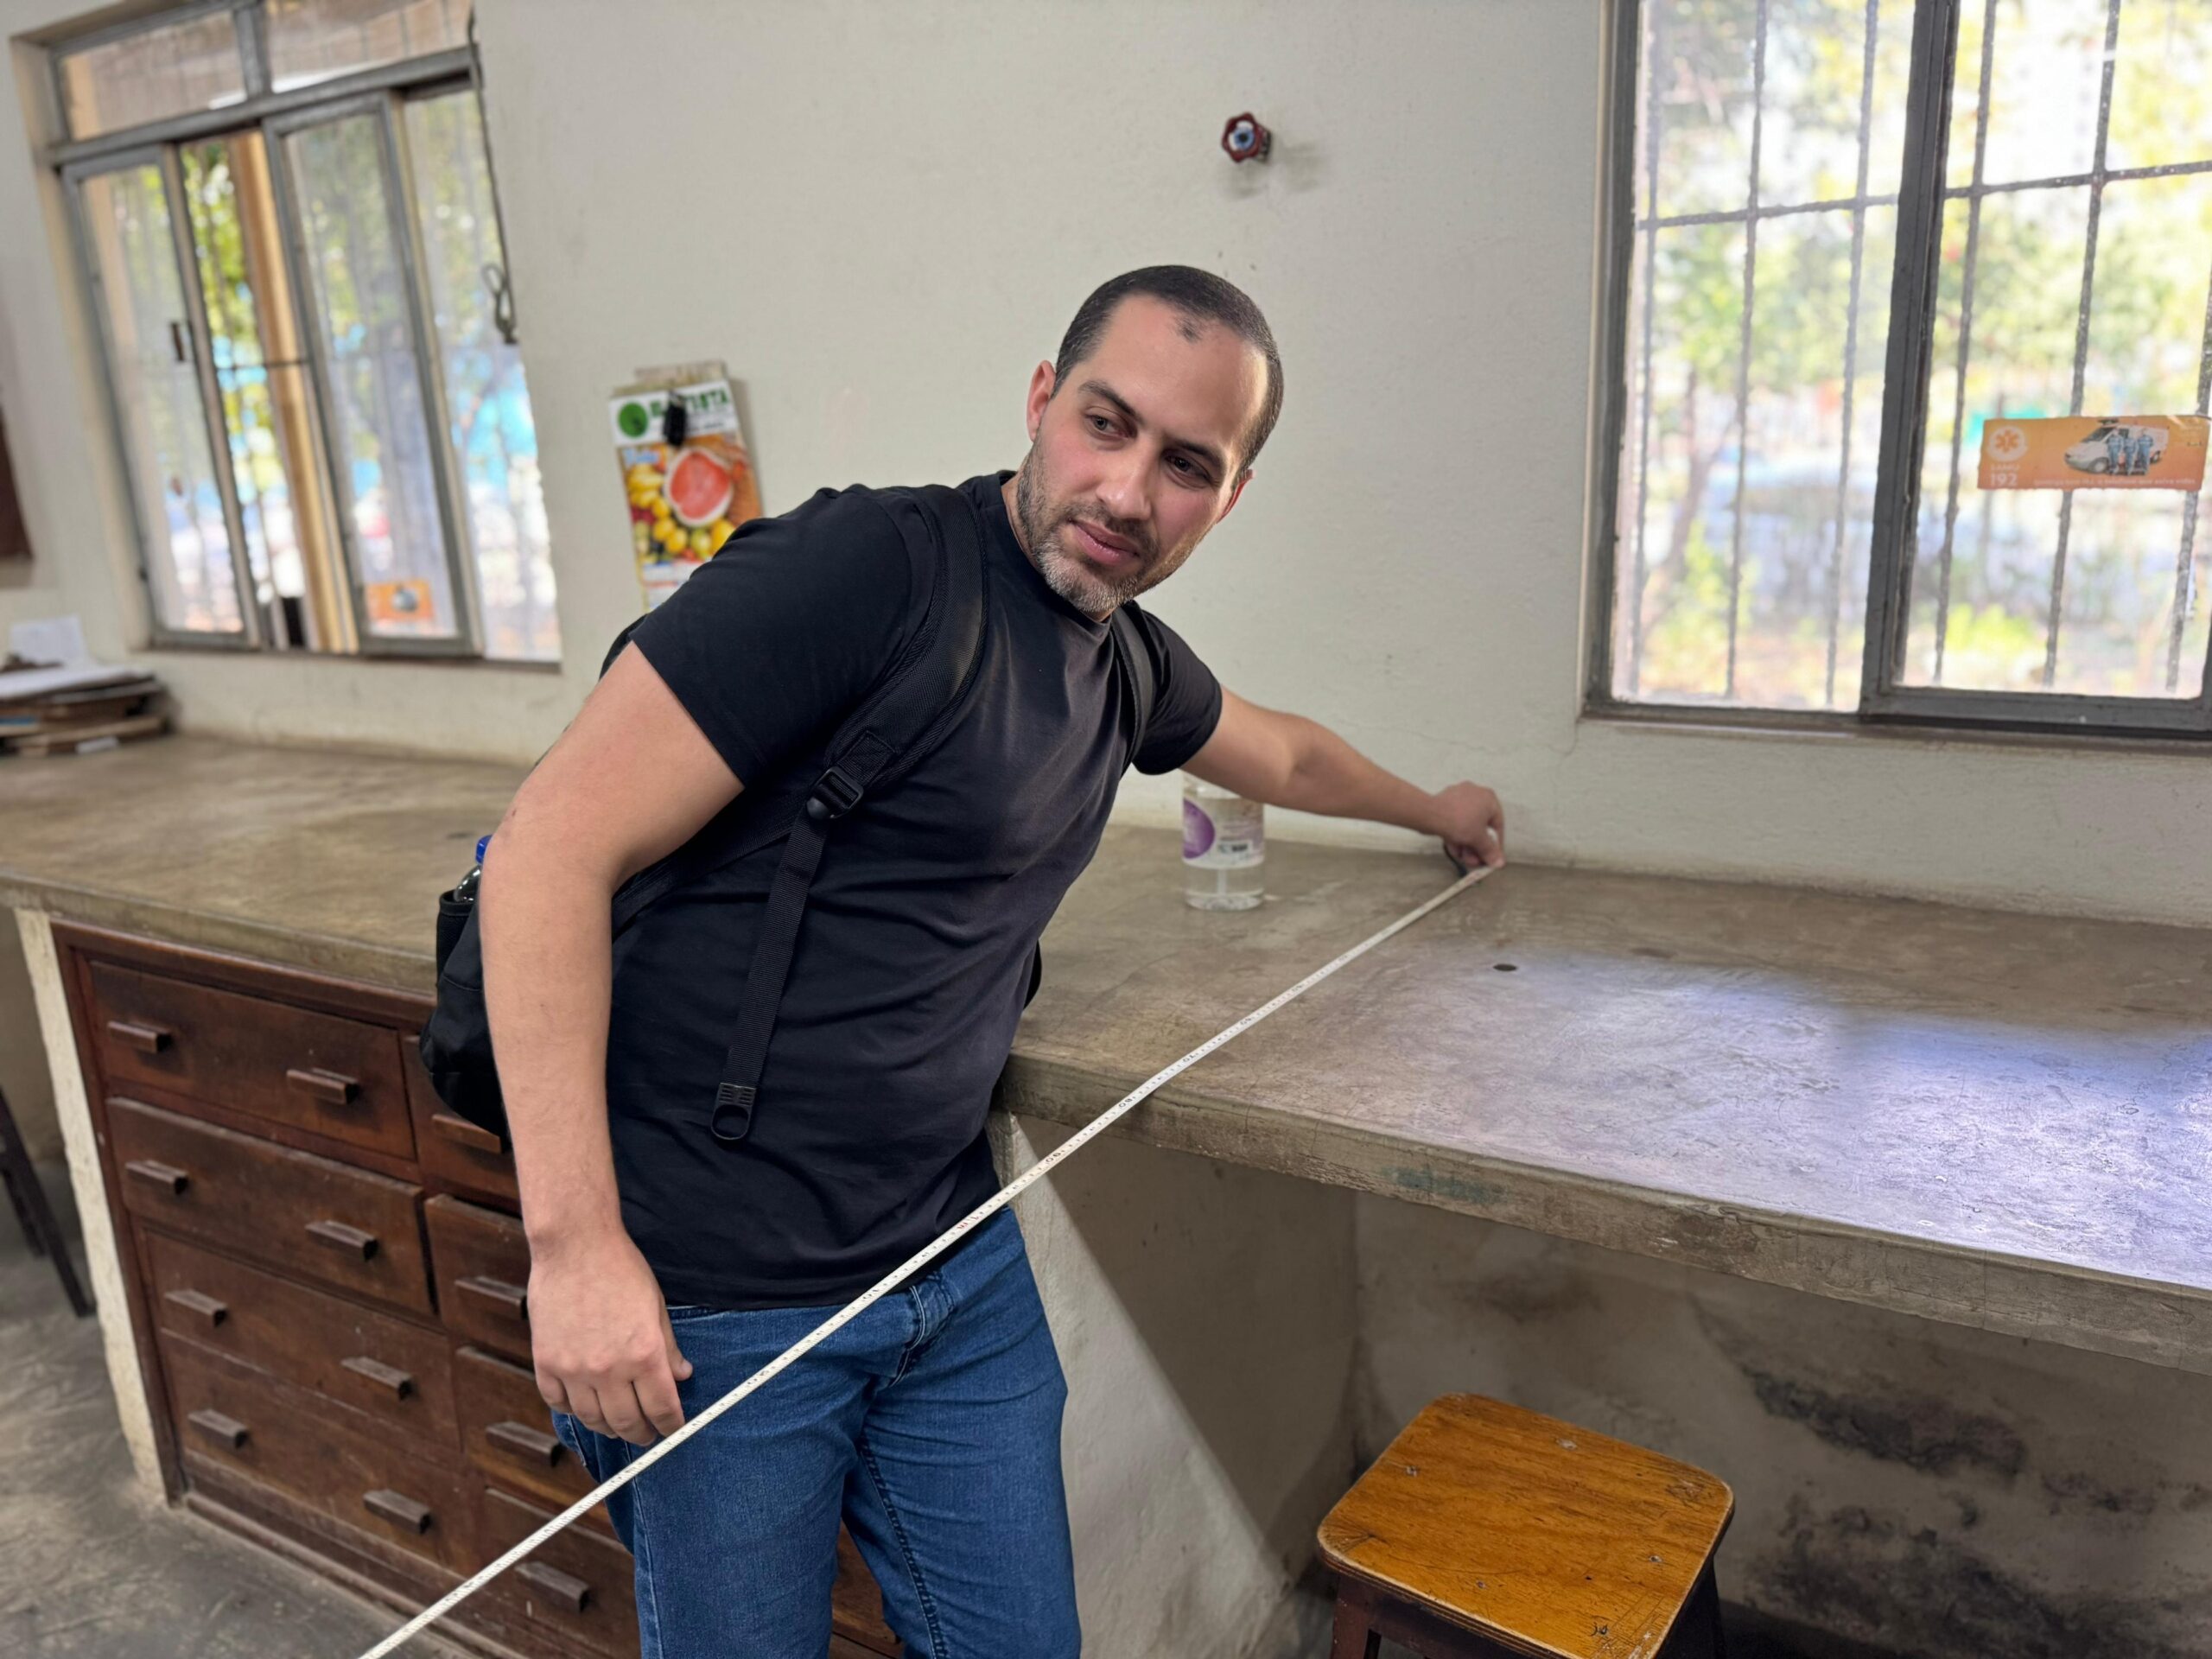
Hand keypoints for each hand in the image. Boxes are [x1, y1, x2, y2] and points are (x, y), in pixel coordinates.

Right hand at [529, 1225, 692, 1446]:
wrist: (576, 1245)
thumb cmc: (621, 1270)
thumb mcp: (657, 1306)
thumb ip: (669, 1347)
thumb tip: (682, 1376)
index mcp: (644, 1354)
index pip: (662, 1408)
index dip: (671, 1425)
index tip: (674, 1429)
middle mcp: (609, 1369)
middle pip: (627, 1423)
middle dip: (642, 1434)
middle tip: (648, 1435)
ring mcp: (574, 1369)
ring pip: (592, 1420)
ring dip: (609, 1428)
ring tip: (618, 1425)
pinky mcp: (546, 1363)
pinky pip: (559, 1404)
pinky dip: (573, 1411)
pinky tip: (584, 1406)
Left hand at [1430, 781, 1504, 869]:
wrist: (1430, 815)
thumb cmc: (1458, 821)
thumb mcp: (1479, 840)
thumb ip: (1490, 851)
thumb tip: (1498, 861)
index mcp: (1489, 798)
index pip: (1498, 825)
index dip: (1495, 844)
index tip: (1492, 856)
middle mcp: (1476, 794)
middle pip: (1481, 826)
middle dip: (1477, 847)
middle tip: (1475, 860)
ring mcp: (1459, 797)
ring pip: (1467, 825)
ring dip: (1467, 844)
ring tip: (1464, 858)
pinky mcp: (1445, 803)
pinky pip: (1455, 821)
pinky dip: (1457, 835)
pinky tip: (1455, 850)